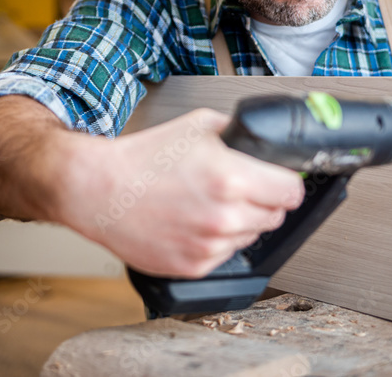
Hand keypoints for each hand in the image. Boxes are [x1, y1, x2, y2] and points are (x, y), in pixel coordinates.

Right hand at [63, 108, 305, 277]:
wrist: (100, 190)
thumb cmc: (143, 158)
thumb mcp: (198, 125)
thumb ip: (240, 134)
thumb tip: (267, 142)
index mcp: (232, 179)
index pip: (292, 192)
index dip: (286, 182)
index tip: (279, 180)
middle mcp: (225, 216)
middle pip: (276, 215)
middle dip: (263, 200)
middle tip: (236, 187)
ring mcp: (210, 245)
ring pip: (252, 236)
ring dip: (240, 221)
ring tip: (206, 202)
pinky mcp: (195, 266)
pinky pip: (226, 254)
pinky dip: (217, 240)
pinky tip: (193, 220)